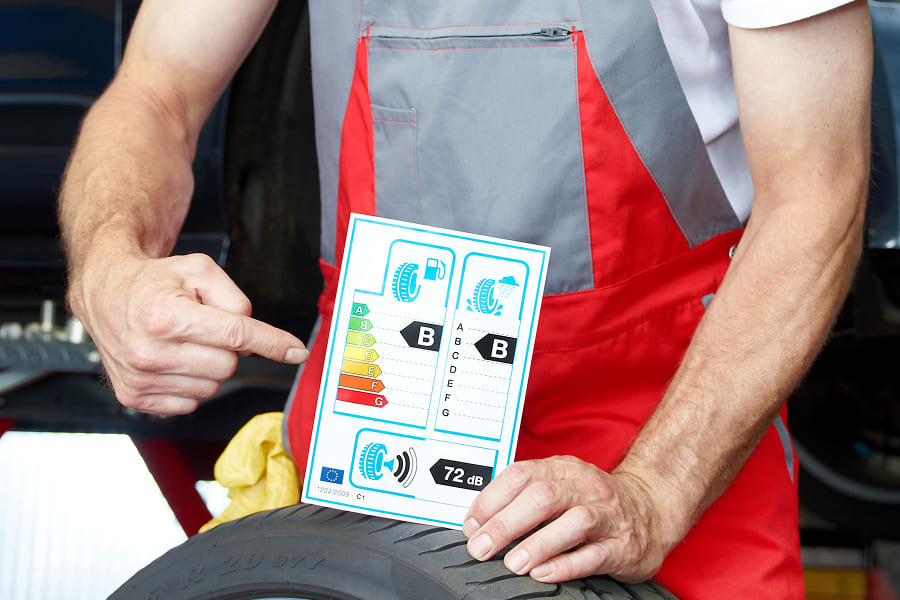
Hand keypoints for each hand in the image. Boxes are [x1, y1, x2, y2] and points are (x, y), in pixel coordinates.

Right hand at [71, 252, 307, 414]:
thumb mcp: (200, 270)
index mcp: (166, 316)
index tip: (296, 352)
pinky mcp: (134, 397)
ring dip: (208, 365)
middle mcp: (149, 351)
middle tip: (204, 327)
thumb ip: (236, 300)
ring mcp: (140, 378)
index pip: (234, 335)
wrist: (106, 293)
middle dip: (228, 346)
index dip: (271, 343)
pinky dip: (191, 382)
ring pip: (212, 386)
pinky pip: (191, 401)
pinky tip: (173, 360)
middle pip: (228, 364)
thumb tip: (255, 339)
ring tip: (183, 341)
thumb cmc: (155, 282)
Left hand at [462, 455, 675, 583]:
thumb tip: (478, 520)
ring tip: (513, 563)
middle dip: (506, 524)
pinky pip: (594, 554)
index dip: (491, 500)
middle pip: (542, 497)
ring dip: (537, 544)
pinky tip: (543, 573)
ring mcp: (606, 515)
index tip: (471, 525)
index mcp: (562, 469)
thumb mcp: (561, 485)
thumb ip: (524, 497)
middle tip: (482, 547)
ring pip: (572, 522)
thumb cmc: (595, 500)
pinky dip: (566, 565)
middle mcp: (585, 487)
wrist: (652, 508)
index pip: (520, 475)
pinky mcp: (624, 545)